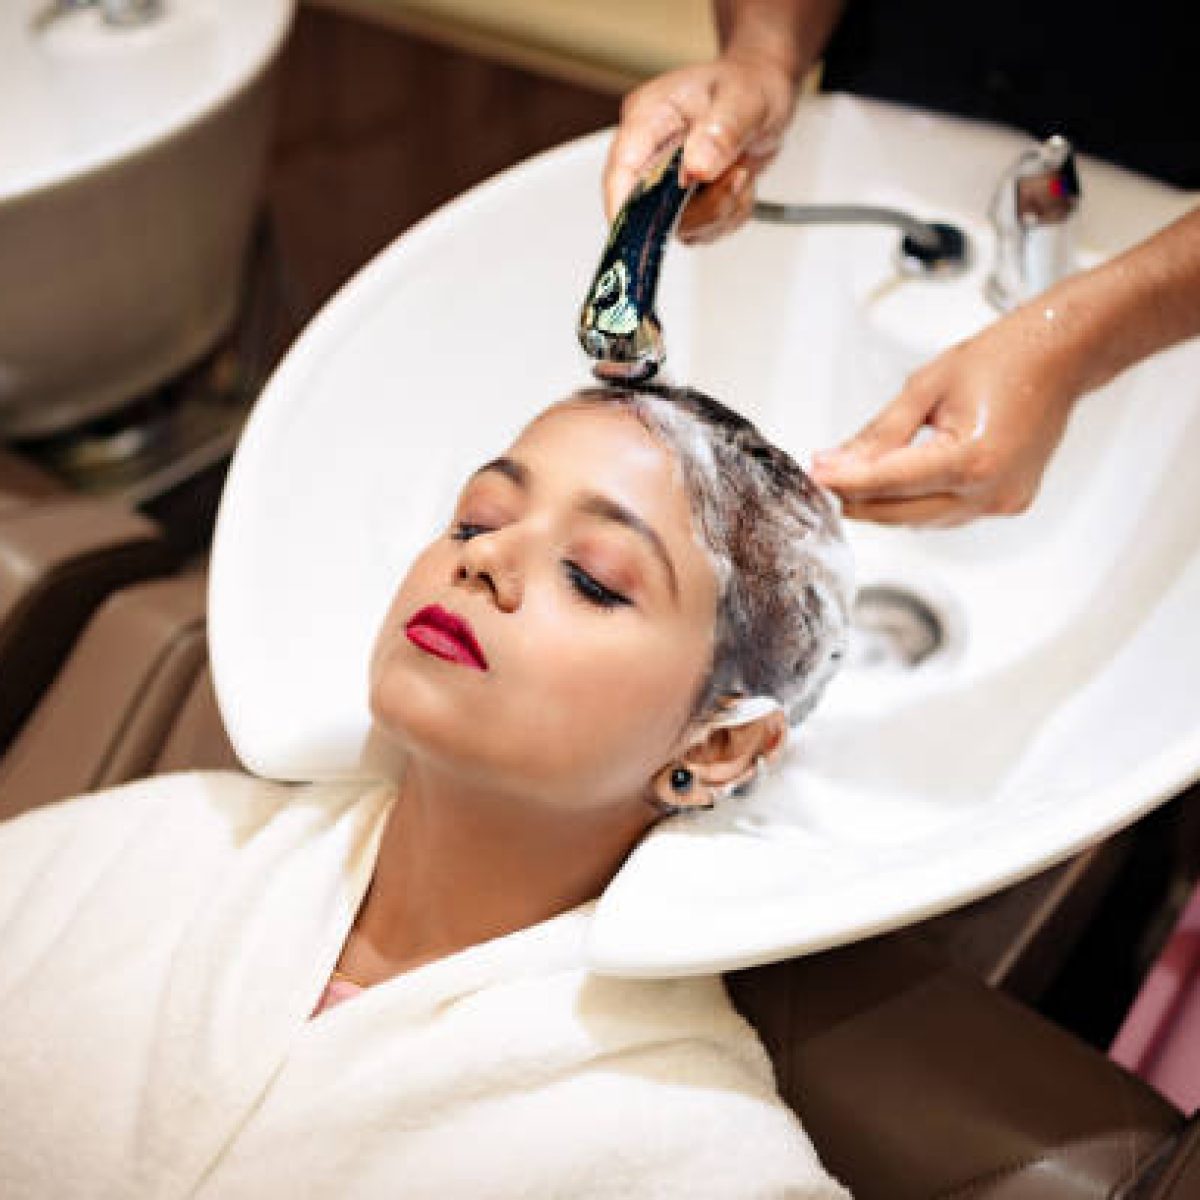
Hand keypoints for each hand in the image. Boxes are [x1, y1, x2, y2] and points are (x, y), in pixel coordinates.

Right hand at [603, 55, 796, 243]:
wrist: (764, 92)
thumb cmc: (748, 84)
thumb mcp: (744, 99)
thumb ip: (722, 131)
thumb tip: (697, 168)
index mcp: (649, 117)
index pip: (621, 168)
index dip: (623, 206)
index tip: (640, 234)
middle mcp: (650, 153)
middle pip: (652, 209)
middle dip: (701, 208)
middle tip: (738, 175)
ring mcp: (665, 182)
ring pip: (682, 225)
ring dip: (721, 210)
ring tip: (742, 171)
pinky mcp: (683, 202)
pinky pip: (703, 229)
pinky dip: (730, 214)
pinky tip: (739, 183)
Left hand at [810, 306, 1087, 526]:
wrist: (1063, 355)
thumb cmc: (1003, 358)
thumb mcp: (925, 387)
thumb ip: (877, 434)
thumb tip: (834, 462)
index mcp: (973, 460)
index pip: (890, 482)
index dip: (845, 481)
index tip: (814, 475)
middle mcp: (992, 492)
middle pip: (902, 513)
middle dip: (858, 499)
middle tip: (823, 479)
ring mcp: (1003, 503)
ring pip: (922, 520)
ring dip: (884, 504)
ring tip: (851, 479)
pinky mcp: (1007, 503)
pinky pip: (946, 514)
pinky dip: (916, 503)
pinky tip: (894, 485)